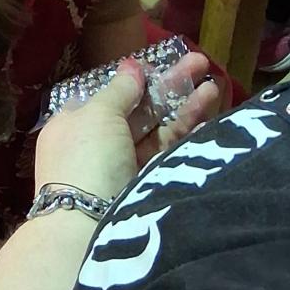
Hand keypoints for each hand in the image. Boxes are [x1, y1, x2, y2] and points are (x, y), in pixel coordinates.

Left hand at [35, 56, 218, 200]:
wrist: (88, 226)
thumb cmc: (87, 156)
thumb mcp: (98, 114)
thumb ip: (120, 89)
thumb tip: (132, 65)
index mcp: (74, 123)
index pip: (108, 95)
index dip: (135, 80)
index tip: (162, 64)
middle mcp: (97, 143)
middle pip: (138, 110)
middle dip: (170, 88)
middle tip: (201, 64)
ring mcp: (121, 167)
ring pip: (156, 132)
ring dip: (184, 108)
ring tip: (215, 87)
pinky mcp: (143, 187)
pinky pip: (164, 156)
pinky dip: (184, 138)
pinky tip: (207, 123)